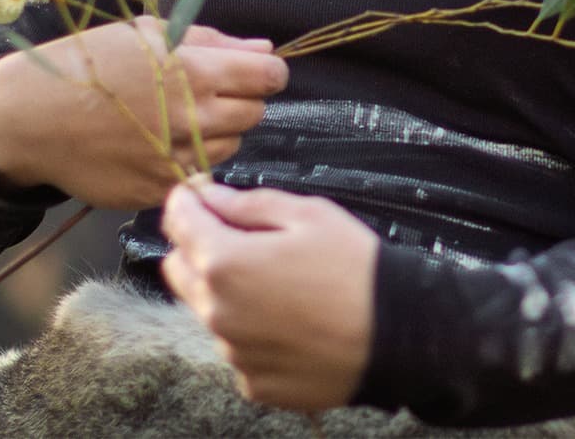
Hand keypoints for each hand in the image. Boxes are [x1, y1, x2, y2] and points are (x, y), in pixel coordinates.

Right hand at [0, 18, 288, 209]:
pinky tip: (157, 142)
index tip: (252, 71)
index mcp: (193, 71)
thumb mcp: (148, 33)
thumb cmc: (91, 63)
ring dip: (217, 132)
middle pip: (254, 114)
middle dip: (241, 100)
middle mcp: (191, 119)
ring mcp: (175, 159)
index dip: (265, 72)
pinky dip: (188, 159)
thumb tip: (265, 50)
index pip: (269, 77)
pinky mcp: (159, 189)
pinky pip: (197, 174)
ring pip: (231, 147)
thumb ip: (214, 42)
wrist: (31, 116)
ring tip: (176, 116)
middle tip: (206, 92)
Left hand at [161, 179, 377, 412]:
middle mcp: (218, 312)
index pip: (176, 220)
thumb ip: (248, 204)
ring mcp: (234, 352)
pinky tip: (289, 320)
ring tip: (279, 284)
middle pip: (178, 269)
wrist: (398, 335)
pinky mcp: (254, 382)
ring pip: (207, 310)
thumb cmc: (356, 269)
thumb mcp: (308, 214)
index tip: (201, 193)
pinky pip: (236, 347)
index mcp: (225, 262)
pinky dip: (251, 331)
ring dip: (226, 291)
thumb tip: (208, 197)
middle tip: (240, 237)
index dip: (187, 199)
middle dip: (198, 246)